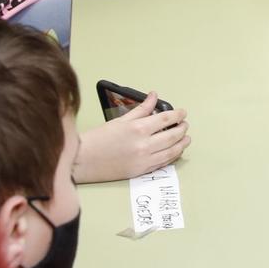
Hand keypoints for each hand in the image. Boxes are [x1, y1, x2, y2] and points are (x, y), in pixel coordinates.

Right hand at [74, 92, 190, 183]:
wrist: (83, 161)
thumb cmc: (98, 139)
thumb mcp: (120, 120)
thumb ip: (141, 109)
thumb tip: (154, 96)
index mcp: (138, 129)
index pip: (166, 119)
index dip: (178, 115)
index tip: (182, 112)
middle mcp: (144, 145)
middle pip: (173, 135)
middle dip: (182, 129)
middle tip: (185, 125)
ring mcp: (144, 160)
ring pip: (172, 151)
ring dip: (182, 144)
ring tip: (186, 138)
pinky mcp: (141, 171)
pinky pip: (163, 163)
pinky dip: (172, 156)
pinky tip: (175, 151)